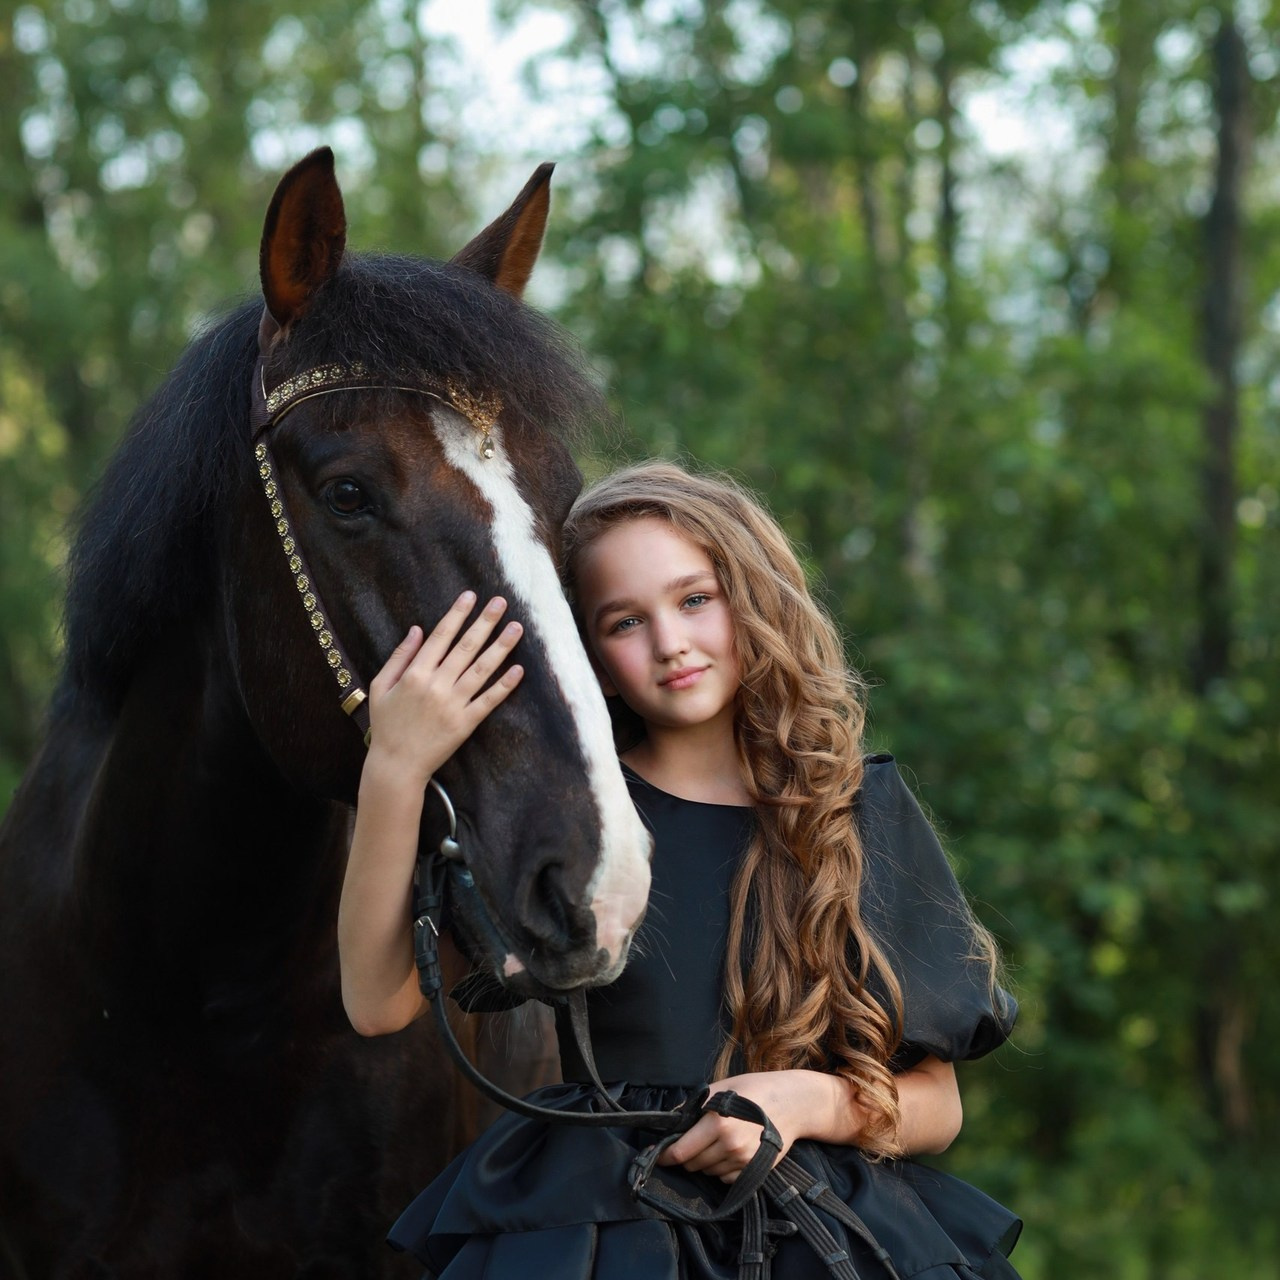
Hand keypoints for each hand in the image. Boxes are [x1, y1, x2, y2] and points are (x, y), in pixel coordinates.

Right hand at [366, 592, 523, 787]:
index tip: (471, 596)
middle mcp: (436, 685)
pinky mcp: (466, 723)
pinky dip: (504, 685)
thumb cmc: (387, 725)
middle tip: (501, 602)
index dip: (457, 614)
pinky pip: (488, 701)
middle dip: (484, 622)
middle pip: (465, 647)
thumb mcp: (381, 686)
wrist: (396, 765)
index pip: (440, 636)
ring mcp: (453, 704)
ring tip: (516, 628)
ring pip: (481, 670)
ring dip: (500, 647)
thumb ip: (399, 657)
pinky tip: (518, 670)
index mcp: (415, 674)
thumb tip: (416, 629)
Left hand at [656, 1070, 849, 1182]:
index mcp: (717, 1124)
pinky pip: (725, 1178)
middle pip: (693, 1164)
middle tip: (691, 1140)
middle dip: (686, 1155)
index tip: (656, 1155)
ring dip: (704, 1161)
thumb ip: (694, 1106)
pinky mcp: (754, 1171)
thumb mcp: (721, 1088)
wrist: (793, 1103)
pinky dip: (720, 1169)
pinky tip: (728, 1151)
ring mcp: (743, 1161)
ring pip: (708, 1172)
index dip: (665, 1155)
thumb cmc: (755, 1090)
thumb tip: (670, 1120)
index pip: (681, 1151)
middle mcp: (729, 1146)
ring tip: (714, 1141)